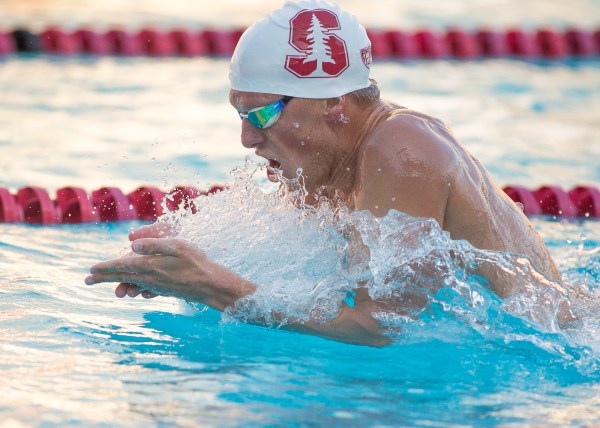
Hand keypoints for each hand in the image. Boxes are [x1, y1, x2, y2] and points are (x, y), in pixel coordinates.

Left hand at [86, 235, 255, 309]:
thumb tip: (131, 246)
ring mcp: (157, 286)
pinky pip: (145, 288)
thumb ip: (154, 245)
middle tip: (86, 281)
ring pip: (132, 284)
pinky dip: (135, 287)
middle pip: (122, 277)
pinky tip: (134, 288)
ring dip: (118, 283)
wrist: (211, 285)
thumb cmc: (196, 262)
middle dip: (104, 278)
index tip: (90, 270)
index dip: (105, 267)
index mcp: (150, 266)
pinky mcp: (165, 290)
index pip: (122, 266)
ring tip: (106, 285)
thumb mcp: (177, 246)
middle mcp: (150, 278)